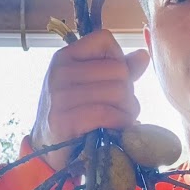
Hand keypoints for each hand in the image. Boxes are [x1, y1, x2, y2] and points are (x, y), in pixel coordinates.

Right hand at [31, 29, 149, 170]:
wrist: (46, 150)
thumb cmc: (73, 115)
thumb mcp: (91, 86)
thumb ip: (117, 69)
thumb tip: (143, 55)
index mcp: (65, 57)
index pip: (104, 39)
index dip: (118, 59)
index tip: (112, 80)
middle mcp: (59, 71)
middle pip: (119, 69)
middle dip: (128, 92)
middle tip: (120, 108)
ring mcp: (59, 95)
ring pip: (118, 92)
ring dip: (128, 110)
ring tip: (120, 119)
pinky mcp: (64, 120)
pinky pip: (107, 113)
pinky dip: (119, 123)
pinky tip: (116, 129)